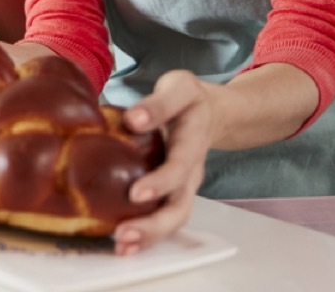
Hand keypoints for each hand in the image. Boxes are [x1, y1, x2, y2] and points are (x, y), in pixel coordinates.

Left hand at [112, 70, 213, 255]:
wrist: (213, 112)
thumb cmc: (188, 100)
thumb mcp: (178, 88)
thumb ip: (158, 103)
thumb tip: (132, 119)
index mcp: (192, 140)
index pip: (179, 164)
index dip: (160, 181)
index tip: (136, 194)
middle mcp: (192, 170)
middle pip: (180, 205)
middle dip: (154, 224)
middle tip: (124, 233)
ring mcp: (186, 186)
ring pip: (174, 218)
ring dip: (150, 235)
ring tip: (122, 245)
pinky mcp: (175, 194)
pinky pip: (165, 219)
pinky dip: (148, 235)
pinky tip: (123, 244)